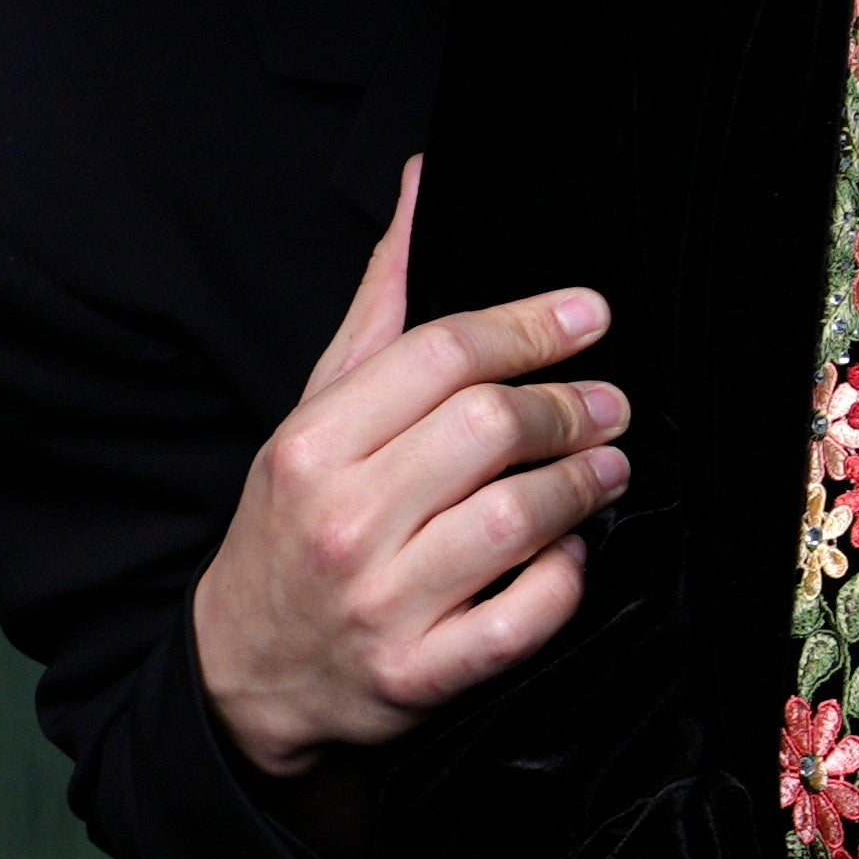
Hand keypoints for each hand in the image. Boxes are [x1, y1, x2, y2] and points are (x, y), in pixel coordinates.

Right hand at [188, 165, 628, 776]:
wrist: (247, 672)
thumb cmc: (296, 524)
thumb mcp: (317, 411)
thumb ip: (381, 305)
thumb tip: (425, 184)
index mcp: (313, 444)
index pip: (443, 355)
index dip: (533, 326)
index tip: (591, 315)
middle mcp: (344, 519)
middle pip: (491, 428)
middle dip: (571, 408)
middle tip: (611, 405)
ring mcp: (384, 602)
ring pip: (519, 519)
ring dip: (585, 484)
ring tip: (608, 466)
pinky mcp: (422, 674)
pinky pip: (526, 618)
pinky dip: (565, 579)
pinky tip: (570, 553)